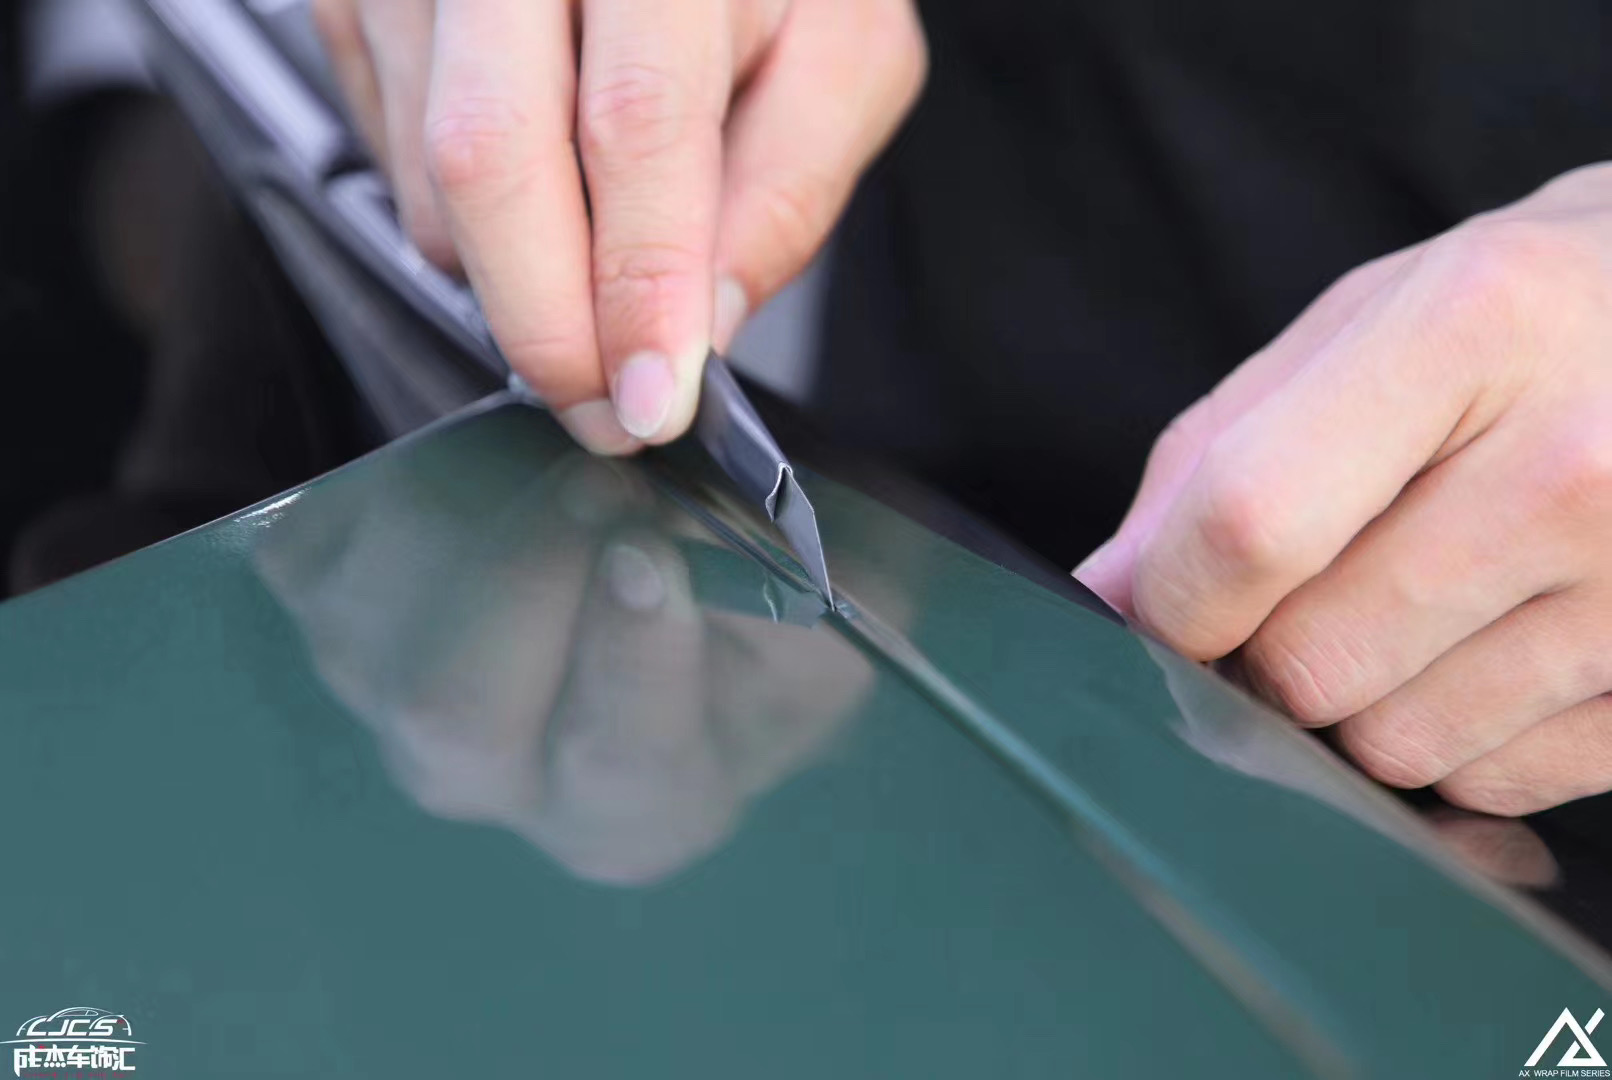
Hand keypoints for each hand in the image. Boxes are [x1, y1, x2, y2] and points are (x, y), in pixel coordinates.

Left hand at [255, 443, 871, 884]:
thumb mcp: (826, 626)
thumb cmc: (745, 619)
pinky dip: (396, 479)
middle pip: (457, 716)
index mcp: (632, 807)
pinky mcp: (319, 602)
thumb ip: (802, 615)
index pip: (616, 760)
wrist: (655, 567)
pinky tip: (485, 447)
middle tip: (604, 478)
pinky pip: (323, 539)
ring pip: (373, 625)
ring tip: (556, 445)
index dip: (632, 664)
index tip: (651, 559)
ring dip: (465, 514)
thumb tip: (736, 565)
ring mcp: (384, 695)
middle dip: (530, 580)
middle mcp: (490, 777)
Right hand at [312, 0, 925, 451]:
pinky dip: (465, 224)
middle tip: (604, 409)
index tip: (650, 399)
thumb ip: (789, 189)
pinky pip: (385, 158)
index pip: (635, 123)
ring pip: (427, 176)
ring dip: (511, 277)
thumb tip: (705, 331)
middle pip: (487, 155)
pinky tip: (540, 198)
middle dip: (546, 326)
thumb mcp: (843, 53)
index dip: (638, 285)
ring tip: (596, 270)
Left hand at [1077, 163, 1611, 816]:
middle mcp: (1582, 461)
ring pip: (1397, 746)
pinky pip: (1496, 785)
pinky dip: (1467, 736)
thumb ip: (1220, 452)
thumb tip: (1107, 594)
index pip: (1253, 523)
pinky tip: (1513, 638)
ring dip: (1371, 699)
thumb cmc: (1534, 316)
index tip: (1168, 611)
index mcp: (1474, 329)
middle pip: (1311, 663)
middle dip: (1272, 651)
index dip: (1176, 599)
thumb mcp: (1370, 321)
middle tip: (1333, 579)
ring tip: (1442, 594)